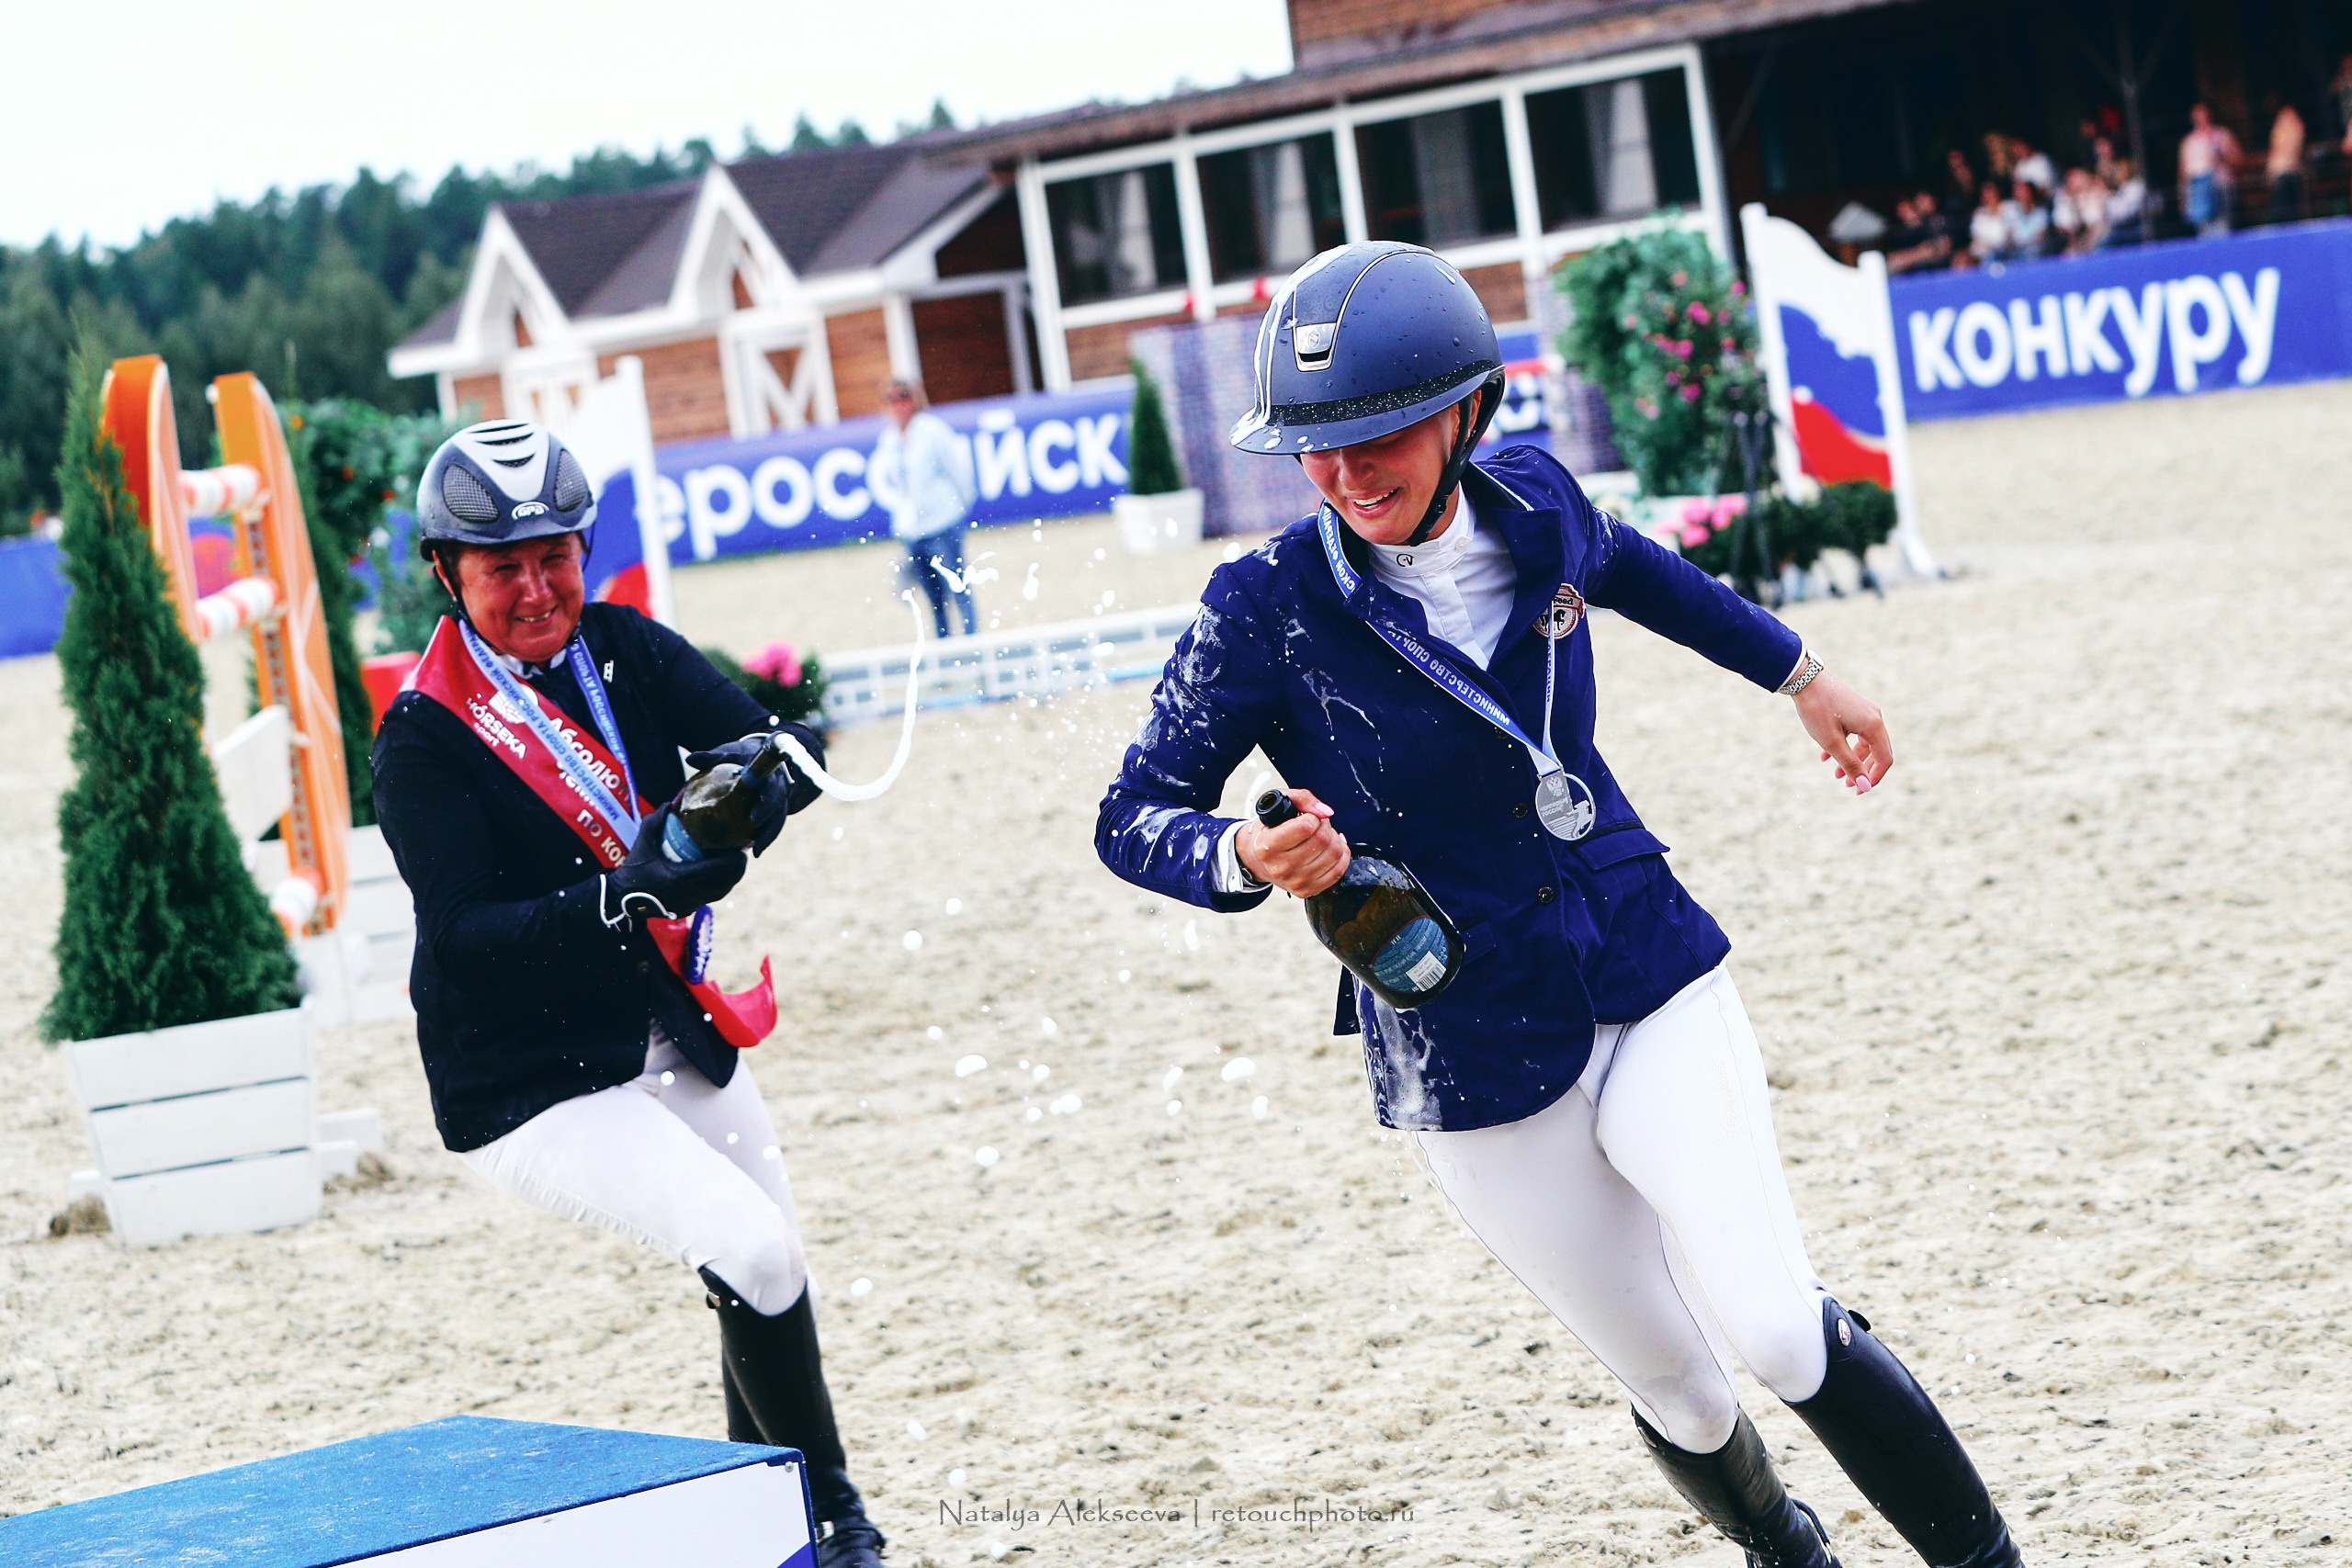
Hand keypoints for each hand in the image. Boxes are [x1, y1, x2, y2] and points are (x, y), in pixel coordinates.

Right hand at [606, 806, 748, 919]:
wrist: (622, 898)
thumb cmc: (633, 869)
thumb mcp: (642, 843)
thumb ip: (655, 821)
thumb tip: (671, 803)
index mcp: (678, 877)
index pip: (714, 870)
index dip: (732, 862)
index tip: (742, 850)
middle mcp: (687, 894)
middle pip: (724, 884)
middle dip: (738, 870)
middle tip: (742, 855)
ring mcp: (688, 904)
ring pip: (720, 894)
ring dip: (732, 880)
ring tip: (736, 865)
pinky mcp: (687, 910)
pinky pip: (710, 898)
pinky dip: (720, 888)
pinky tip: (723, 876)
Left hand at [685, 724, 825, 853]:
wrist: (764, 761)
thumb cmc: (743, 759)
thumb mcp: (729, 755)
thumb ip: (712, 757)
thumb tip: (689, 759)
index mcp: (768, 771)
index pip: (768, 780)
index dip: (763, 793)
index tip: (754, 806)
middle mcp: (778, 786)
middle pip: (776, 801)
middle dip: (766, 811)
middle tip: (753, 820)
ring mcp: (779, 801)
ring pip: (778, 819)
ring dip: (769, 834)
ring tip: (757, 849)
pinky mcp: (777, 812)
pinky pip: (774, 826)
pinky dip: (766, 838)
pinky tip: (756, 851)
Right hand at [1238, 788, 1350, 895]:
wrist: (1259, 859)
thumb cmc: (1270, 829)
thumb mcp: (1278, 803)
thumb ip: (1303, 798)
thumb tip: (1326, 812)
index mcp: (1266, 846)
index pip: (1306, 827)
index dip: (1312, 817)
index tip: (1306, 817)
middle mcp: (1280, 868)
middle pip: (1323, 840)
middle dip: (1324, 826)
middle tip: (1316, 824)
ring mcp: (1294, 882)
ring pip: (1335, 853)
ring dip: (1333, 838)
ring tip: (1322, 835)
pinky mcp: (1307, 891)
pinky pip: (1338, 870)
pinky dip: (1341, 854)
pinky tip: (1330, 847)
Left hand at [1793, 670, 1892, 793]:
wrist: (1803, 678)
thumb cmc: (1817, 709)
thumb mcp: (1831, 742)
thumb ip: (1850, 764)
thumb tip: (1864, 786)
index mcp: (1873, 726)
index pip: (1885, 759)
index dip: (1873, 778)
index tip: (1858, 790)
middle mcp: (1874, 717)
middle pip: (1877, 751)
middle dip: (1862, 770)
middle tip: (1846, 785)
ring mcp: (1865, 711)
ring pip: (1864, 743)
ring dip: (1852, 759)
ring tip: (1835, 774)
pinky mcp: (1854, 707)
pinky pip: (1855, 732)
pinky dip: (1844, 745)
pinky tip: (1825, 756)